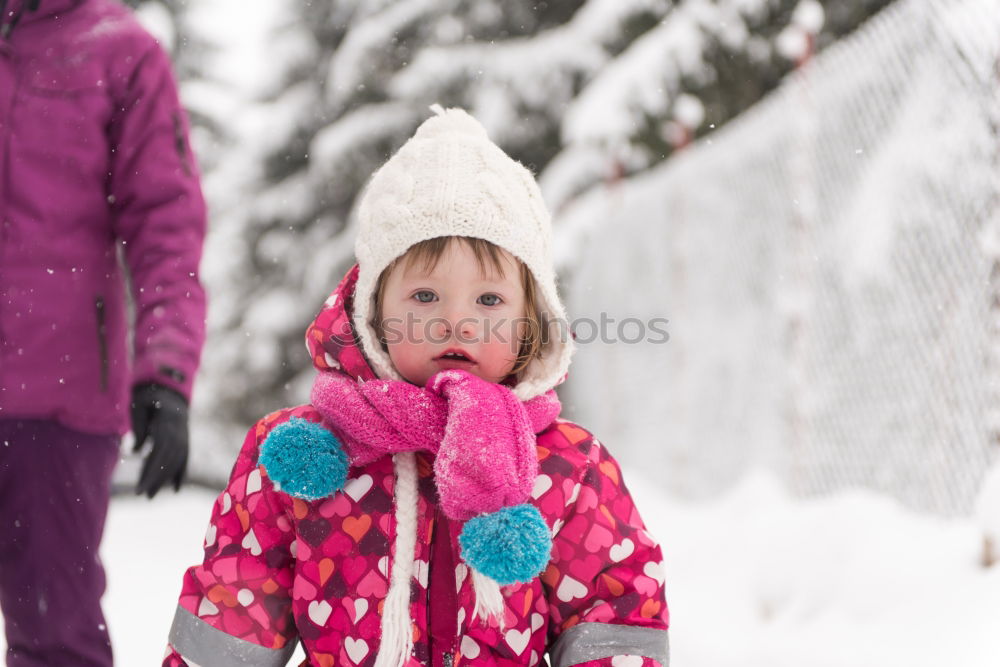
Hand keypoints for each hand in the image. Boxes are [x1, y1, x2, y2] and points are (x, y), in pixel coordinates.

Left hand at [131, 383, 188, 497]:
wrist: (171, 389)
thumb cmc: (149, 395)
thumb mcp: (139, 404)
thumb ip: (138, 426)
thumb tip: (136, 451)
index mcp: (166, 423)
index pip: (159, 452)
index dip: (150, 471)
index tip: (139, 488)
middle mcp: (179, 432)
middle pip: (169, 460)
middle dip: (156, 479)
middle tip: (143, 495)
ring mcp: (184, 437)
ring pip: (176, 462)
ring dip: (165, 479)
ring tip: (150, 495)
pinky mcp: (185, 440)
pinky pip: (184, 460)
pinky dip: (180, 474)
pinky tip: (175, 489)